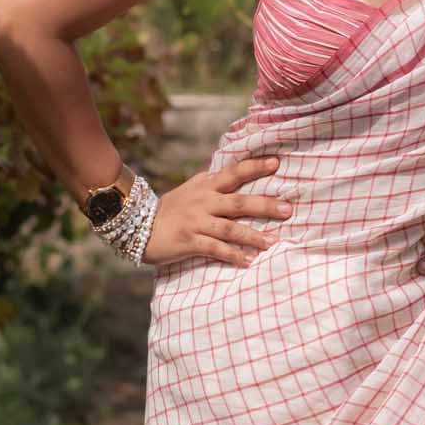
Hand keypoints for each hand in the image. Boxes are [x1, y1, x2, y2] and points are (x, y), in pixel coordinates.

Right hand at [141, 154, 289, 268]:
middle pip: (239, 202)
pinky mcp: (189, 242)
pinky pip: (215, 249)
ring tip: (274, 242)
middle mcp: (204, 202)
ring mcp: (197, 222)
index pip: (234, 172)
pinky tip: (248, 261)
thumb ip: (213, 182)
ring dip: (254, 236)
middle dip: (264, 205)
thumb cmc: (170, 209)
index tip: (277, 163)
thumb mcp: (191, 189)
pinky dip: (233, 255)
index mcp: (206, 186)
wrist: (137, 225)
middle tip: (288, 209)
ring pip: (230, 229)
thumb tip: (236, 172)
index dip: (255, 166)